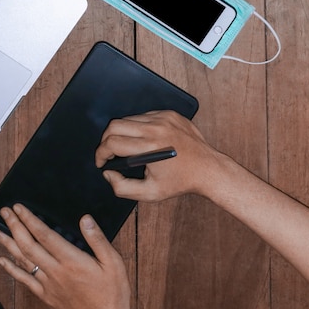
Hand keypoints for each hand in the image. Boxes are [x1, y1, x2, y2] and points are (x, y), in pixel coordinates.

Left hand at [0, 204, 130, 308]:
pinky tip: (3, 260)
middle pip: (28, 245)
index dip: (29, 219)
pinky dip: (11, 269)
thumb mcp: (113, 262)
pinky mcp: (47, 295)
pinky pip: (25, 280)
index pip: (45, 235)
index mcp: (72, 260)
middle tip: (5, 212)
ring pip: (22, 261)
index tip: (19, 208)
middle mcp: (56, 271)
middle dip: (14, 226)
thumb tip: (85, 219)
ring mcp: (49, 284)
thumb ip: (97, 239)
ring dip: (8, 244)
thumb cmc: (111, 292)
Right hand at [95, 110, 228, 201]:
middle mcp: (156, 129)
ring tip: (125, 147)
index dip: (100, 153)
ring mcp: (164, 118)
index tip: (101, 161)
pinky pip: (144, 115)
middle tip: (108, 153)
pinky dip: (137, 127)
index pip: (112, 142)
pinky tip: (142, 139)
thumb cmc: (181, 182)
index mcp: (150, 147)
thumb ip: (122, 188)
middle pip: (115, 125)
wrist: (208, 170)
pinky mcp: (170, 114)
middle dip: (105, 140)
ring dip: (121, 132)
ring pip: (128, 119)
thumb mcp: (149, 193)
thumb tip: (108, 174)